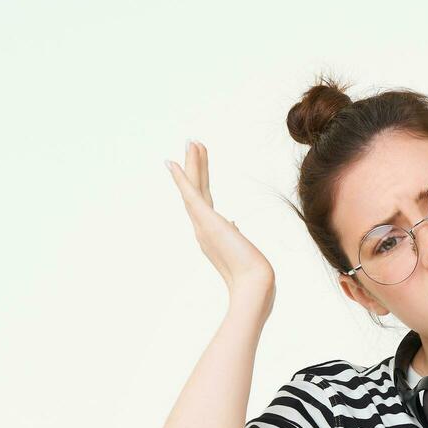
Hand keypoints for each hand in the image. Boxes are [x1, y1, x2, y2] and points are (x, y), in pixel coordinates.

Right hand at [165, 140, 275, 311]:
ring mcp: (202, 226)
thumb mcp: (244, 250)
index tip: (199, 167)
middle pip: (197, 191)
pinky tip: (174, 162)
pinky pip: (191, 195)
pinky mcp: (206, 222)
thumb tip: (233, 224)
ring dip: (192, 163)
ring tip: (191, 141)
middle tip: (192, 144)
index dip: (200, 182)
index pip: (205, 202)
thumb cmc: (254, 275)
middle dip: (195, 166)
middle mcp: (202, 229)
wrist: (254, 286)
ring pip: (194, 188)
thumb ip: (234, 235)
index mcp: (211, 234)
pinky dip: (182, 178)